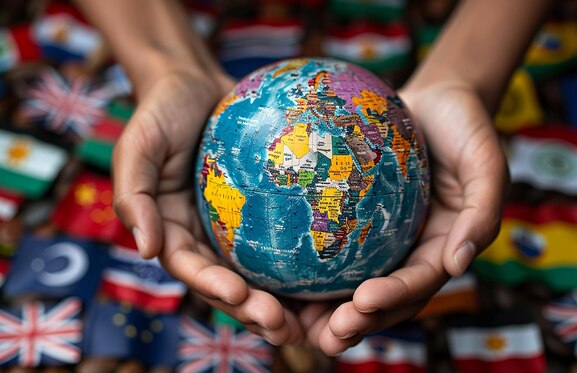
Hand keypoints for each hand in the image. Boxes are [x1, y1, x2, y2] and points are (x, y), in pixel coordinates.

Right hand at [112, 64, 303, 344]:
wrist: (193, 83)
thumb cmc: (161, 111)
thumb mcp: (137, 145)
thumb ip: (133, 195)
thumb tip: (146, 250)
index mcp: (172, 230)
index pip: (191, 268)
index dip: (212, 287)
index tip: (240, 296)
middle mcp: (205, 236)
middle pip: (229, 282)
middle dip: (253, 309)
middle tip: (284, 325)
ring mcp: (235, 226)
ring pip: (262, 271)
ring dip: (284, 299)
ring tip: (314, 317)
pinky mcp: (264, 208)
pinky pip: (285, 234)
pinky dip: (305, 258)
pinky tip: (336, 269)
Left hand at [300, 81, 508, 354]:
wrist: (437, 100)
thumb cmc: (465, 125)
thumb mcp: (487, 162)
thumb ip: (484, 210)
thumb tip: (459, 264)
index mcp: (444, 246)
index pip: (419, 282)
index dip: (394, 298)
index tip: (361, 302)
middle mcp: (411, 249)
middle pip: (384, 297)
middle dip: (357, 322)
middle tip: (327, 335)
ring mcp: (384, 238)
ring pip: (353, 281)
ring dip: (327, 308)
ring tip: (296, 323)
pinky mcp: (357, 218)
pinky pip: (333, 244)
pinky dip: (309, 264)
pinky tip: (276, 270)